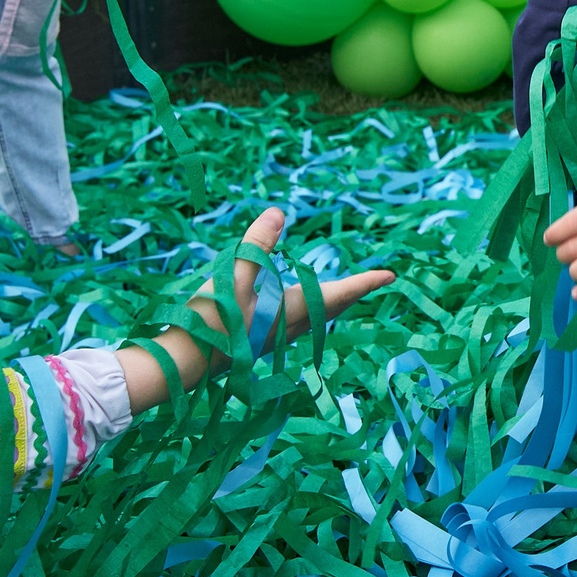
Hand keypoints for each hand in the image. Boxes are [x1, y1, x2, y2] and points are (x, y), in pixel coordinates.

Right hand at [115, 206, 395, 410]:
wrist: (185, 364)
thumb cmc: (213, 322)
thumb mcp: (233, 275)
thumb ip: (257, 244)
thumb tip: (279, 213)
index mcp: (292, 310)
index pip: (339, 294)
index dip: (365, 283)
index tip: (390, 276)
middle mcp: (290, 327)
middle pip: (332, 308)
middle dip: (354, 293)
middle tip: (375, 282)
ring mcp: (275, 338)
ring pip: (315, 317)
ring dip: (333, 303)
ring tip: (343, 292)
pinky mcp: (259, 342)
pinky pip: (297, 322)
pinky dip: (310, 309)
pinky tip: (297, 307)